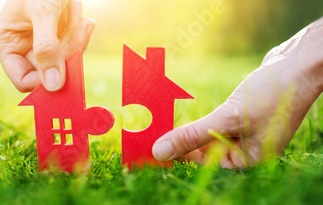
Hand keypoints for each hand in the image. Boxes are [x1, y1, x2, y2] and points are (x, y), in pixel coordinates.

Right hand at [0, 0, 95, 91]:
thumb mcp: (43, 14)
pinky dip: (78, 32)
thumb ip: (47, 49)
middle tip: (82, 29)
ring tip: (77, 13)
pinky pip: (72, 47)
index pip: (24, 80)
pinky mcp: (56, 37)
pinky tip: (79, 13)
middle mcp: (19, 47)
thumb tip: (53, 86)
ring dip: (75, 39)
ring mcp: (39, 43)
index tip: (66, 73)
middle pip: (48, 71)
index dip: (44, 81)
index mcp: (5, 44)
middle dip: (66, 53)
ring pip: (64, 61)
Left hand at [153, 18, 322, 168]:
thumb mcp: (227, 118)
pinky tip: (180, 116)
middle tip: (151, 133)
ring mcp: (242, 134)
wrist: (298, 64)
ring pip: (205, 135)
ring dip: (186, 129)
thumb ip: (191, 136)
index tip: (150, 148)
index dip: (176, 155)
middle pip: (202, 151)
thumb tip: (160, 151)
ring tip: (160, 123)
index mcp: (247, 161)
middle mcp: (245, 151)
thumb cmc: (271, 94)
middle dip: (178, 141)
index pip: (202, 163)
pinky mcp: (239, 117)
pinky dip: (198, 118)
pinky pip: (212, 122)